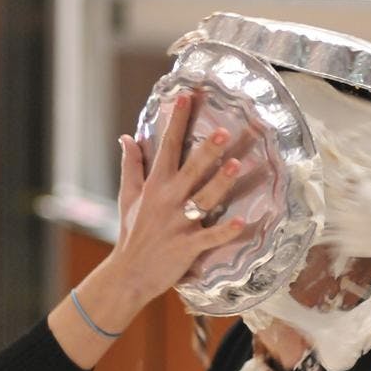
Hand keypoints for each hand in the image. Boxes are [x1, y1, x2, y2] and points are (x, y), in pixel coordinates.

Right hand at [49, 93, 245, 368]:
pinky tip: (243, 221)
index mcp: (155, 185)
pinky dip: (226, 231)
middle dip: (207, 150)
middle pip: (191, 169)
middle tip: (223, 131)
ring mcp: (179, 223)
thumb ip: (131, 165)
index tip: (185, 96)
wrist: (129, 273)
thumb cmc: (132, 233)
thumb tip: (126, 136)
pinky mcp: (188, 246)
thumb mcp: (128, 196)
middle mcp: (168, 200)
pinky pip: (211, 237)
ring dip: (220, 183)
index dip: (176, 121)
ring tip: (235, 165)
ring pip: (203, 198)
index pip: (167, 146)